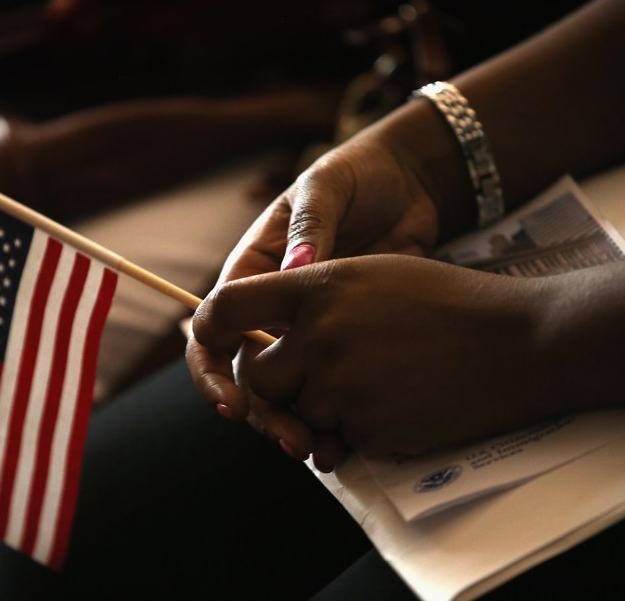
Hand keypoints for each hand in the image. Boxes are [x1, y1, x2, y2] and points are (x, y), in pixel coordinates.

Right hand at [186, 117, 441, 469]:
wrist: (414, 183)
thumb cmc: (359, 176)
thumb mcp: (328, 187)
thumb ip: (310, 226)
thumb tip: (293, 271)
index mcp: (255, 268)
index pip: (214, 327)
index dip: (211, 370)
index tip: (232, 403)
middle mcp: (276, 304)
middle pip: (247, 371)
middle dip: (260, 411)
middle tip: (292, 439)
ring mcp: (312, 326)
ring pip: (288, 387)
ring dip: (294, 421)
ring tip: (320, 448)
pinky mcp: (349, 338)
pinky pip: (331, 384)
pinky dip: (333, 414)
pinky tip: (350, 438)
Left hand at [191, 254, 556, 467]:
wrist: (519, 341)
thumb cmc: (449, 302)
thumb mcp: (372, 275)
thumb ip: (312, 298)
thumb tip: (263, 333)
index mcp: (316, 286)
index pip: (226, 306)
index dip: (209, 329)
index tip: (216, 343)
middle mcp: (318, 333)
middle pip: (253, 376)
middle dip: (271, 387)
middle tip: (309, 380)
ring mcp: (340, 383)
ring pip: (294, 414)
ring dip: (319, 412)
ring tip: (371, 386)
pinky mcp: (365, 426)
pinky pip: (334, 440)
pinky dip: (355, 433)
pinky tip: (395, 405)